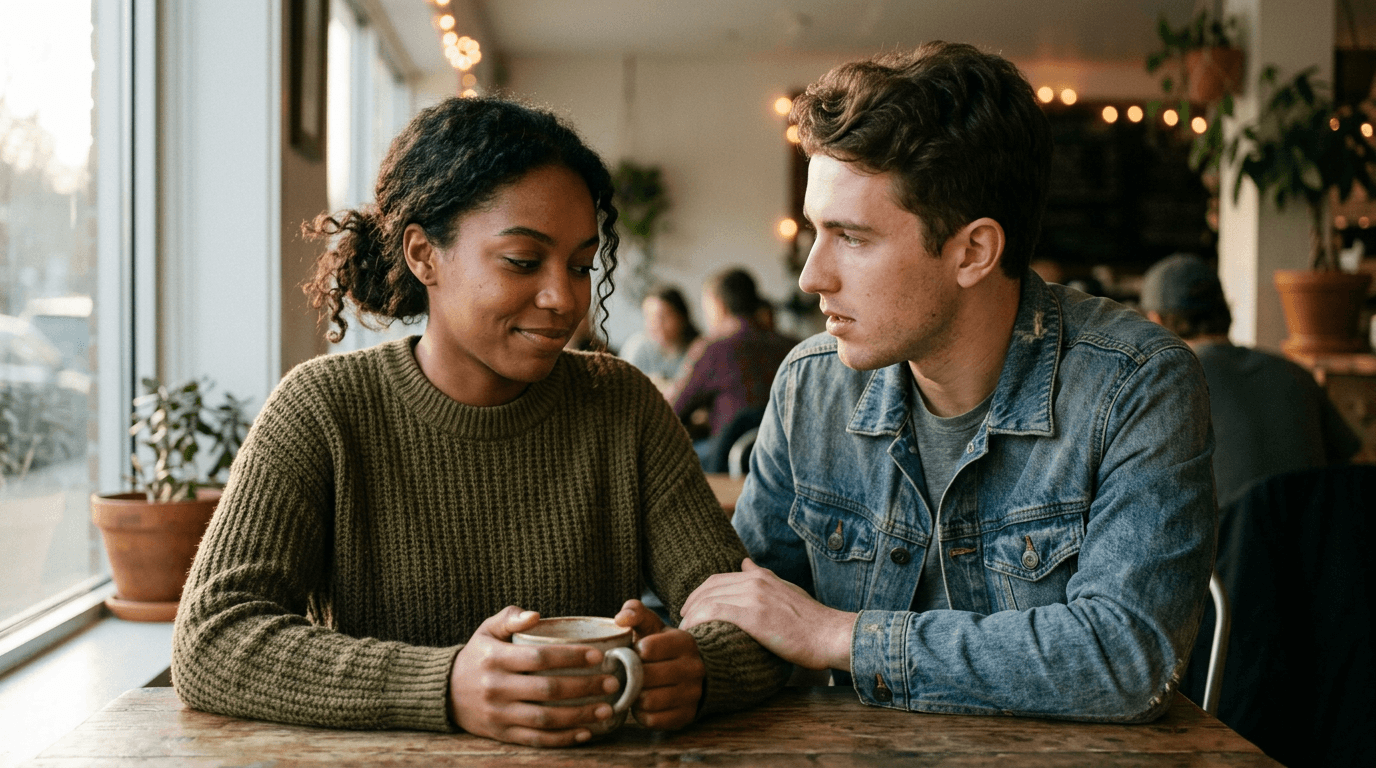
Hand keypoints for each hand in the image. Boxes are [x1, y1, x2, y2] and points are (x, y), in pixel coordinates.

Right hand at [449, 606, 619, 746]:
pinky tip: (586, 732)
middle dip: (584, 687)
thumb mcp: (487, 630)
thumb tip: (537, 615)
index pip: (539, 658)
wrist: (445, 692)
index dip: (570, 656)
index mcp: (494, 659)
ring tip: (606, 709)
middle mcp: (496, 688)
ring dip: (579, 715)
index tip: (598, 655)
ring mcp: (499, 715)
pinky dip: (563, 738)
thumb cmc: (477, 656)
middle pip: (547, 690)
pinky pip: (537, 739)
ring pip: (545, 719)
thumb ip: (511, 617)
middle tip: (612, 682)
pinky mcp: (503, 734)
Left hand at [614, 599, 704, 729]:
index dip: (632, 652)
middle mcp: (693, 668)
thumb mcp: (652, 626)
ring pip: (649, 701)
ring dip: (634, 697)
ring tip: (633, 689)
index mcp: (684, 642)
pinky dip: (642, 714)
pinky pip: (654, 720)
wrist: (691, 670)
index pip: (648, 648)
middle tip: (625, 675)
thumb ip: (635, 612)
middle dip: (630, 676)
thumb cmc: (662, 646)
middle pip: (647, 677)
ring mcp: (693, 694)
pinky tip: (642, 704)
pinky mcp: (686, 716)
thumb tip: (620, 618)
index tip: (632, 653)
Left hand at [680, 558, 856, 670]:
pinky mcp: (754, 615)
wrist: (832, 635)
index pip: (718, 579)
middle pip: (709, 587)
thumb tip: (745, 562)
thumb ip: (765, 577)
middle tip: (682, 619)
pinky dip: (698, 620)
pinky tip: (690, 632)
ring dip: (690, 614)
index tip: (691, 608)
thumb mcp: (787, 590)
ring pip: (708, 599)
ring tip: (683, 630)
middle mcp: (755, 581)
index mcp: (762, 576)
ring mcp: (754, 597)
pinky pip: (715, 612)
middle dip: (691, 603)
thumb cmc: (812, 622)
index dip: (700, 593)